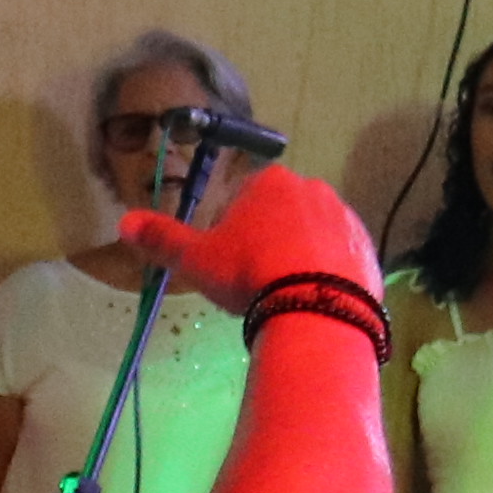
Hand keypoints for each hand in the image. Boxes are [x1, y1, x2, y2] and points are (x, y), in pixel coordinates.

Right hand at [120, 162, 379, 315]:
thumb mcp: (197, 259)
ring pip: (314, 237)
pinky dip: (328, 275)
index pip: (246, 198)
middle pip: (283, 216)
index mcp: (271, 183)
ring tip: (287, 294)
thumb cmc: (250, 274)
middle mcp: (315, 190)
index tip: (232, 261)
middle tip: (258, 280)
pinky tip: (314, 300)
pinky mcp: (369, 250)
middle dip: (270, 242)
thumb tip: (124, 221)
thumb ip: (162, 238)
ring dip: (300, 257)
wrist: (316, 308)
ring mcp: (347, 219)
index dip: (235, 231)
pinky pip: (342, 259)